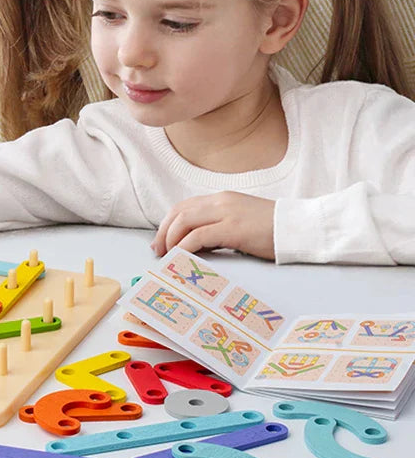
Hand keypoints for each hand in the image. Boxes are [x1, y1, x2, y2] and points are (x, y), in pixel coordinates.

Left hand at [151, 191, 275, 260]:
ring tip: (167, 256)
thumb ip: (220, 226)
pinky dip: (184, 247)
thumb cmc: (275, 229)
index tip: (161, 240)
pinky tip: (181, 258)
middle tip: (157, 251)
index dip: (168, 223)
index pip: (185, 206)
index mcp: (222, 199)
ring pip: (184, 221)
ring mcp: (226, 213)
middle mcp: (221, 202)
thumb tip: (197, 244)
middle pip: (179, 212)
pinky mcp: (233, 229)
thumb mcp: (242, 221)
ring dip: (170, 240)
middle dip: (163, 231)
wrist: (300, 228)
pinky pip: (198, 236)